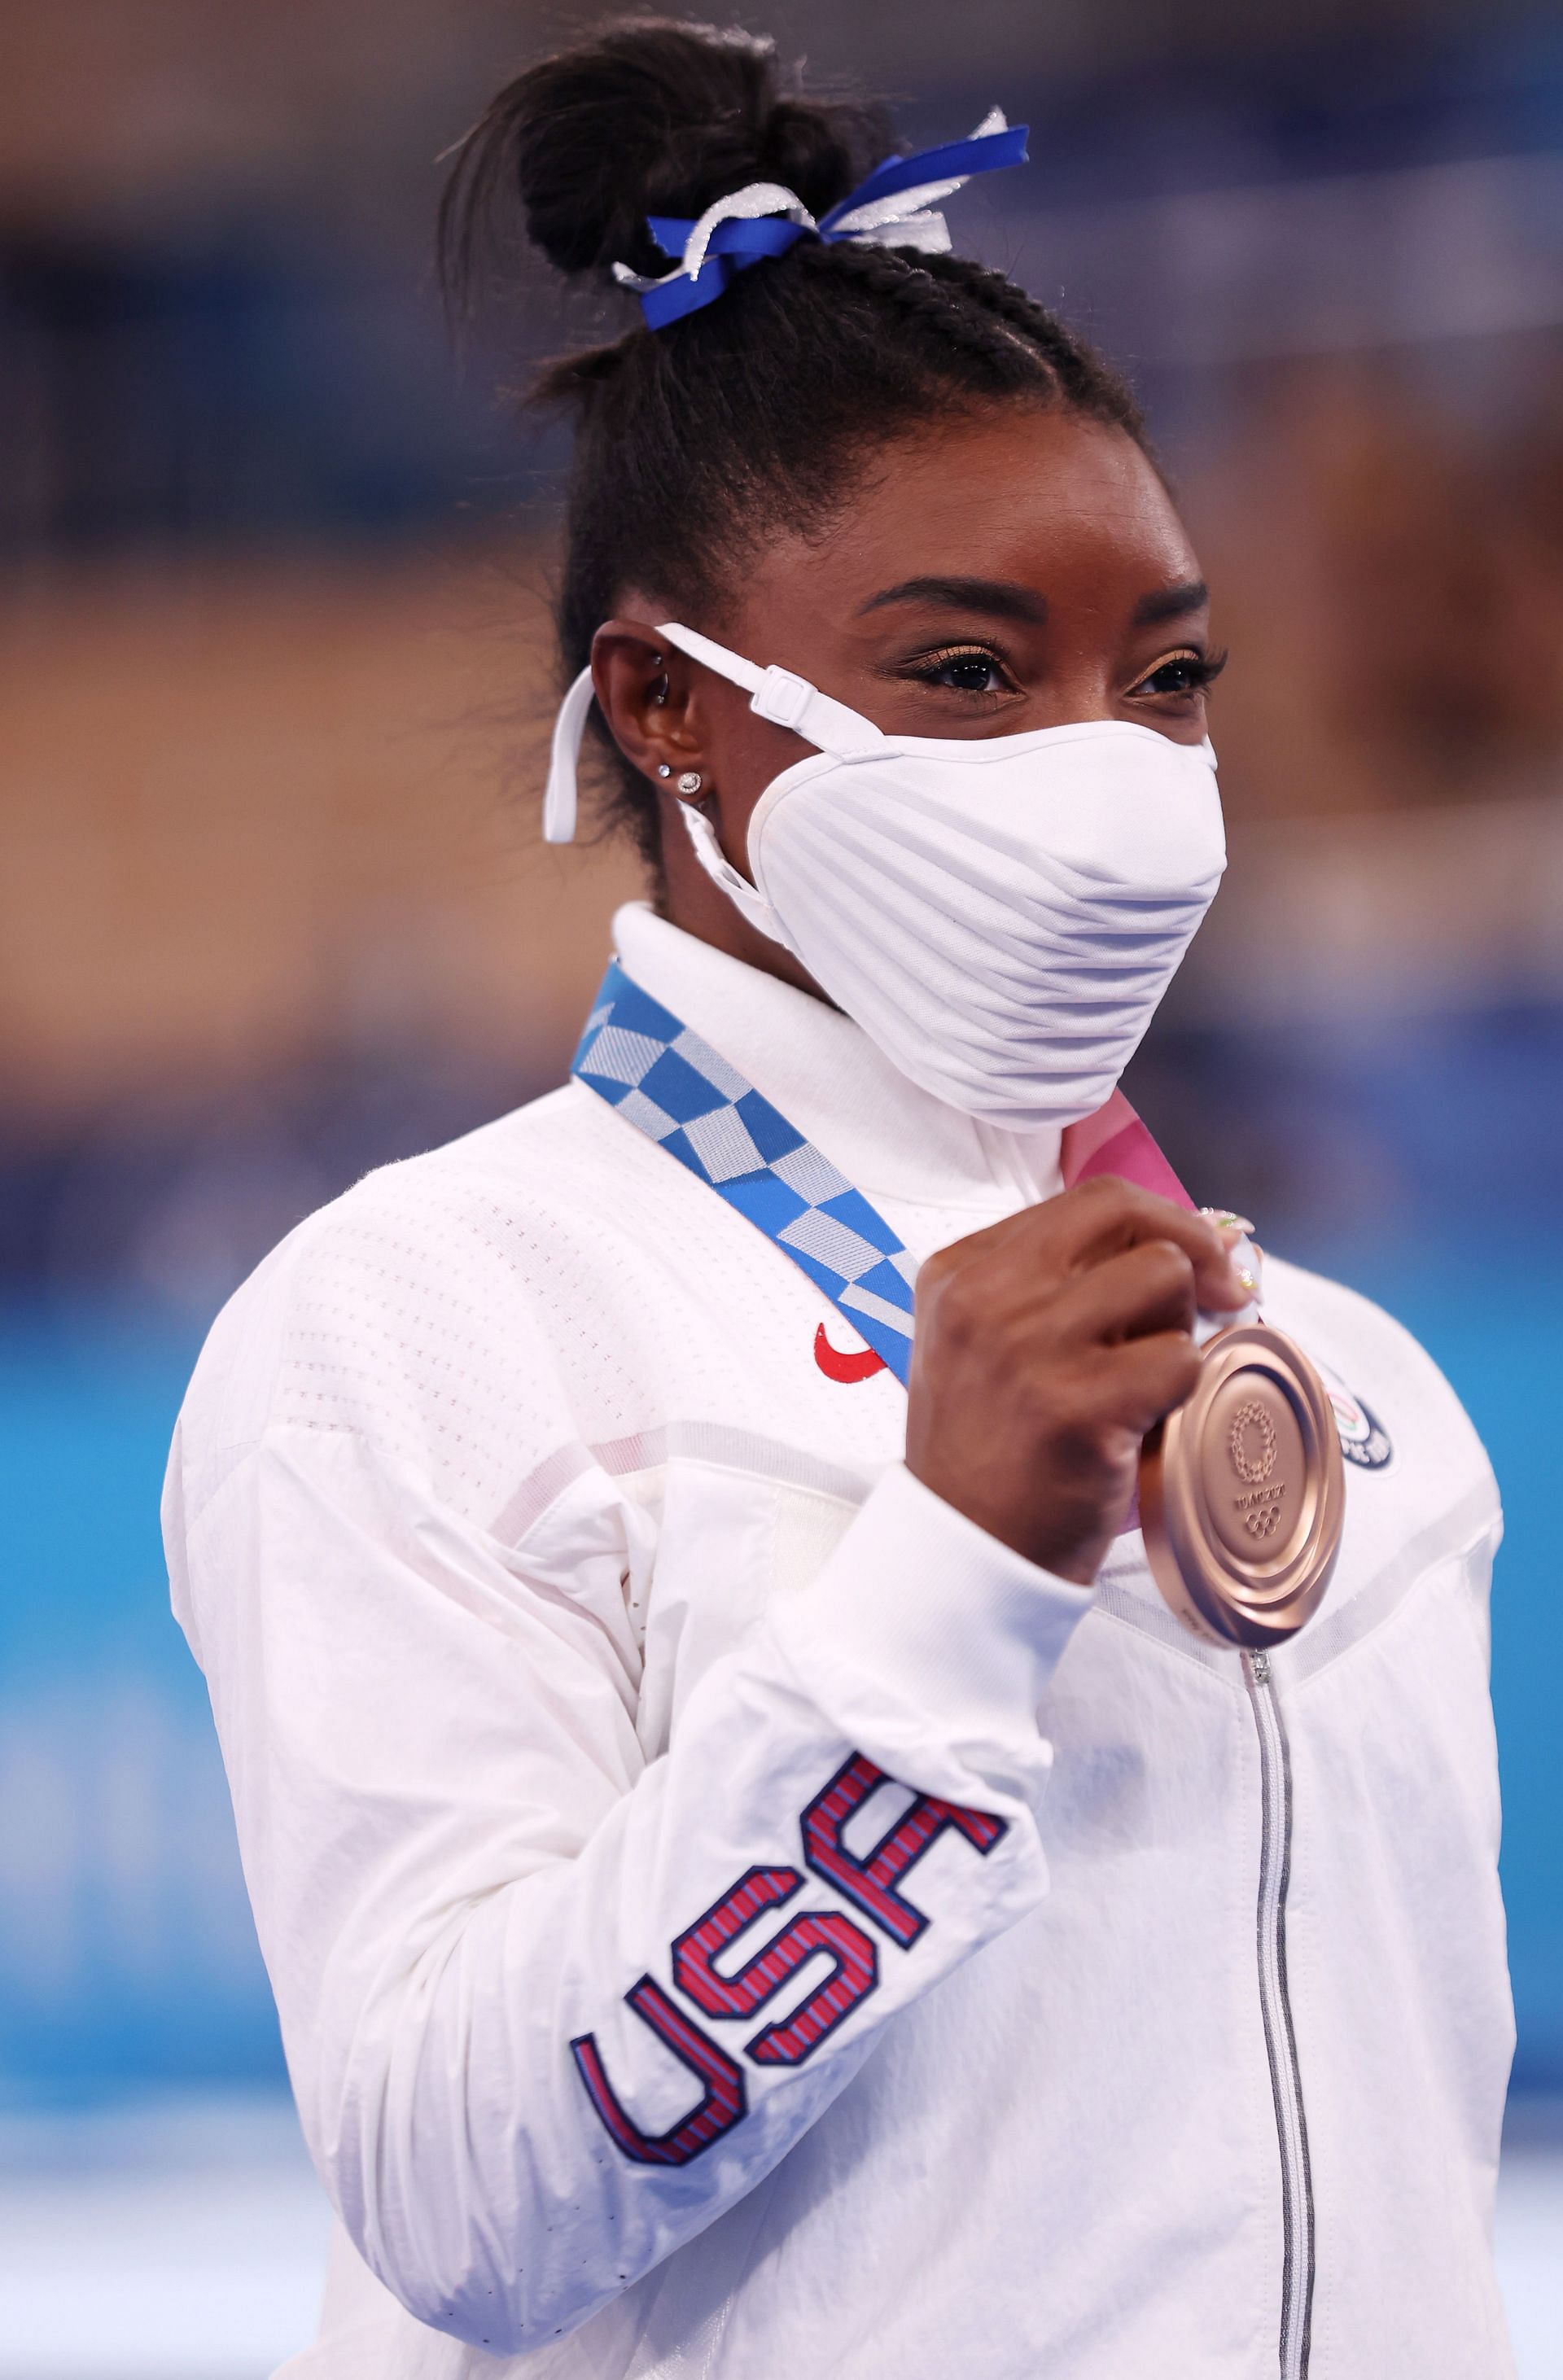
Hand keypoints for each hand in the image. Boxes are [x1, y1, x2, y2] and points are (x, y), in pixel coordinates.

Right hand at [905, 1178, 1250, 1584]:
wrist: (965, 1551)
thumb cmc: (986, 1453)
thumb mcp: (981, 1343)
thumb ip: (1048, 1287)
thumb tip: (1173, 1244)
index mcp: (961, 1272)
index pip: (1085, 1203)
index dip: (1158, 1220)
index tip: (1193, 1253)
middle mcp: (987, 1298)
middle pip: (1126, 1216)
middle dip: (1192, 1246)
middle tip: (1220, 1292)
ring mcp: (1029, 1349)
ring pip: (1163, 1276)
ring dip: (1179, 1324)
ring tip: (1151, 1375)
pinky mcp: (1077, 1407)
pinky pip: (1179, 1359)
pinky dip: (1184, 1389)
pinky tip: (1148, 1419)